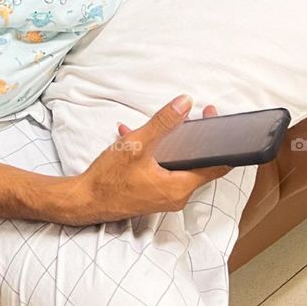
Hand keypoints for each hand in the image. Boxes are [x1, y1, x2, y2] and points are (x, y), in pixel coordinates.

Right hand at [64, 96, 232, 225]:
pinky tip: (136, 138)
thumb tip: (184, 103)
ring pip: (179, 166)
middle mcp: (176, 196)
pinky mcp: (152, 195)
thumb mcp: (136, 145)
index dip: (223, 142)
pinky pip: (163, 171)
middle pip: (198, 164)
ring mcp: (164, 198)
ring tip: (162, 124)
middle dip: (196, 138)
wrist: (83, 201)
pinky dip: (156, 155)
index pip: (217, 166)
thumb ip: (163, 123)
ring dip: (172, 145)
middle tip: (194, 116)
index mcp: (179, 187)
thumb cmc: (108, 179)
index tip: (218, 120)